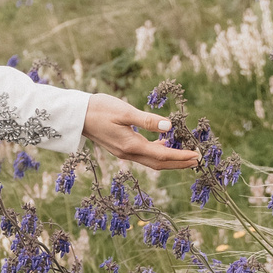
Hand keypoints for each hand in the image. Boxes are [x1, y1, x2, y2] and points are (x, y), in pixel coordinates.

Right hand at [82, 93, 199, 169]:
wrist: (76, 115)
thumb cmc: (99, 109)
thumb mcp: (125, 111)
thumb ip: (148, 120)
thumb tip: (169, 127)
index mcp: (130, 145)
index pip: (162, 155)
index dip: (181, 156)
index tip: (196, 156)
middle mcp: (128, 153)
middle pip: (159, 164)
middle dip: (179, 163)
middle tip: (197, 160)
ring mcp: (123, 153)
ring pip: (152, 161)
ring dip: (169, 160)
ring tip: (185, 154)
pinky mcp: (120, 148)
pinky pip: (144, 155)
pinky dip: (157, 153)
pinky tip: (164, 144)